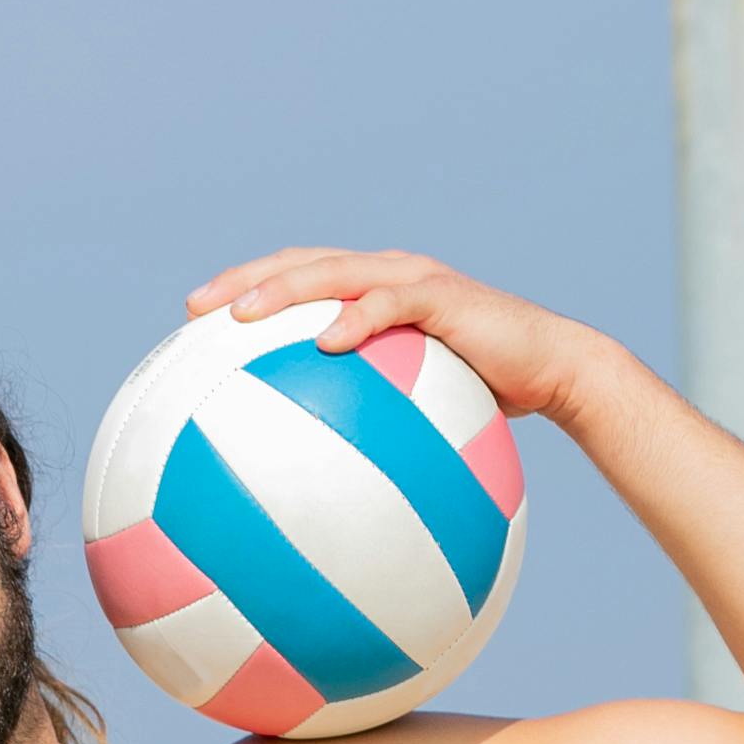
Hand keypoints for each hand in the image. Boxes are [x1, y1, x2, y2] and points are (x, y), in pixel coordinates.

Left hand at [185, 247, 589, 422]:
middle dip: (245, 281)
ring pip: (337, 272)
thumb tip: (316, 480)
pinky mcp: (444, 298)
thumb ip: (368, 421)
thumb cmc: (480, 401)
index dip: (246, 288)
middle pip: (302, 263)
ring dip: (286, 289)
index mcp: (371, 292)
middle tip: (195, 309)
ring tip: (242, 315)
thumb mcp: (415, 411)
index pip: (297, 277)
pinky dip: (358, 319)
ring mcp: (414, 280)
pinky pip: (392, 305)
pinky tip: (326, 344)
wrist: (549, 371)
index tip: (194, 319)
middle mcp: (386, 274)